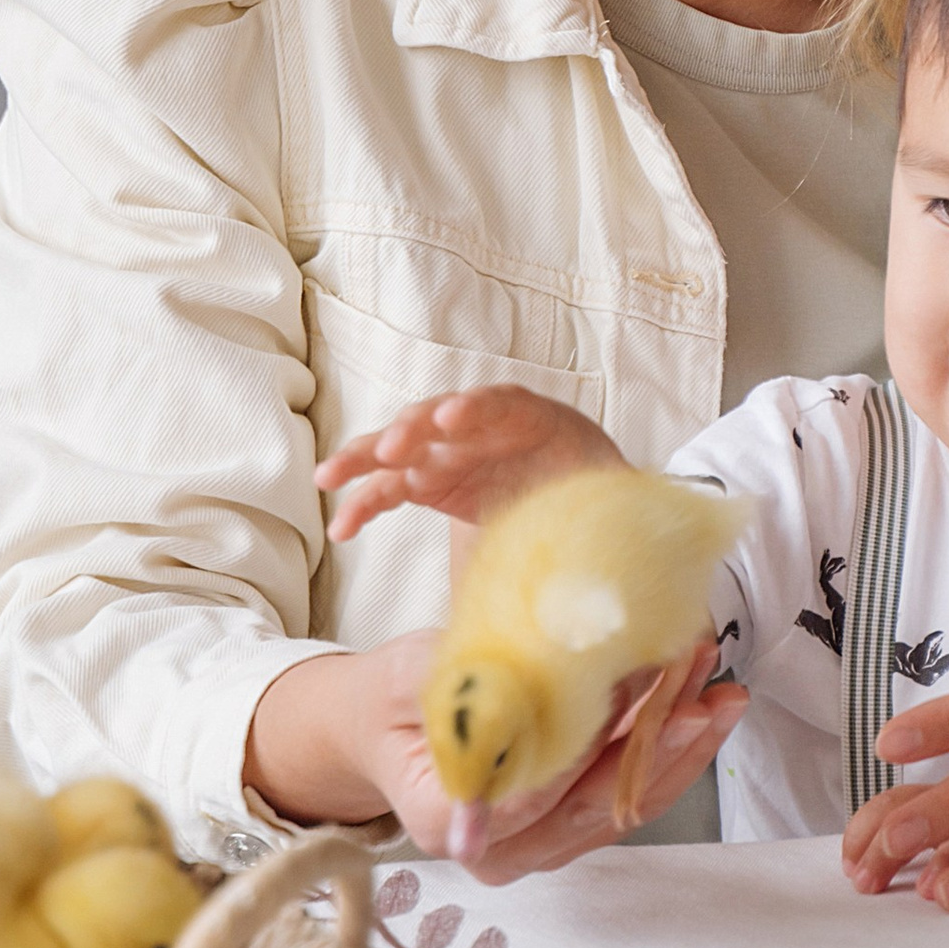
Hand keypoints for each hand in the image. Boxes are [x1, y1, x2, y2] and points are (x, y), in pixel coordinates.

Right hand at [247, 631, 743, 883]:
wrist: (387, 728)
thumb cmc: (394, 700)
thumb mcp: (412, 676)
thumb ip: (464, 687)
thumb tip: (537, 671)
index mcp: (451, 823)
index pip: (535, 788)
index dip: (593, 741)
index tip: (637, 684)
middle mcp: (499, 853)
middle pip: (593, 804)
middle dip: (660, 746)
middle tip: (707, 695)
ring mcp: (541, 848)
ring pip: (623, 805)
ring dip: (680, 748)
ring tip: (722, 691)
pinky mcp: (572, 828)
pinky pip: (629, 796)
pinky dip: (670, 751)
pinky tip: (704, 704)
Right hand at [316, 384, 620, 543]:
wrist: (583, 500)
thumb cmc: (596, 492)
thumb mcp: (607, 495)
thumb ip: (605, 511)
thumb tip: (617, 543)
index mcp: (531, 419)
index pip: (499, 403)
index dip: (475, 408)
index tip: (452, 417)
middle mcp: (480, 427)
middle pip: (437, 417)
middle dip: (410, 429)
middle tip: (390, 448)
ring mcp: (449, 452)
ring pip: (400, 446)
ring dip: (365, 458)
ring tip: (331, 477)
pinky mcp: (430, 482)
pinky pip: (390, 488)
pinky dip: (364, 503)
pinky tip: (342, 528)